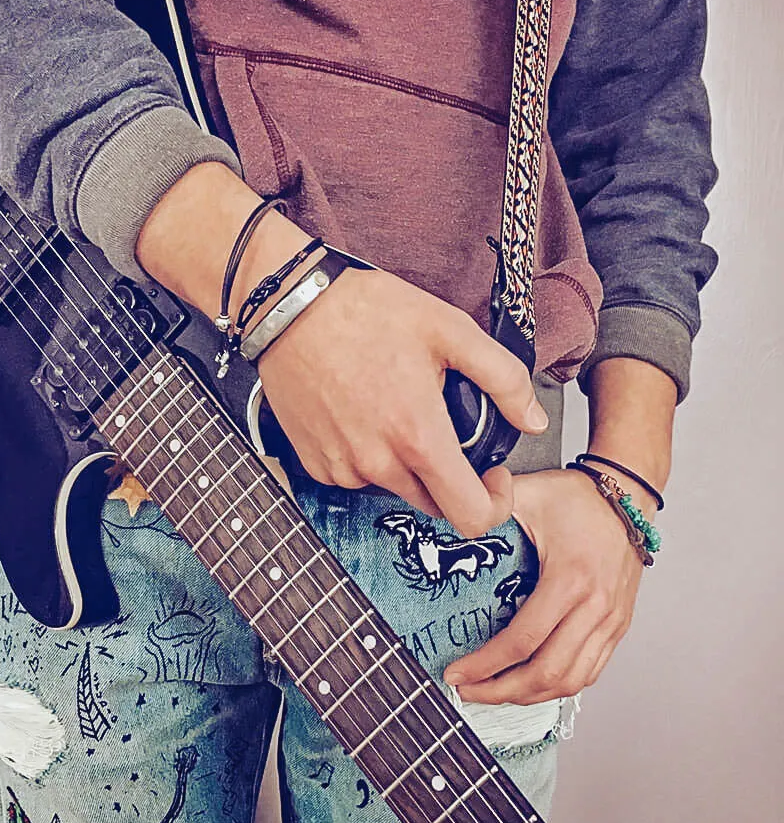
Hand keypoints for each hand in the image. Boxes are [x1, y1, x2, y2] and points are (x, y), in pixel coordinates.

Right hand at [137, 163, 549, 537]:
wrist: (289, 306)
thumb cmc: (365, 311)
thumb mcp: (449, 329)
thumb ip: (503, 379)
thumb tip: (534, 421)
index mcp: (417, 436)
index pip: (470, 516)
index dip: (494, 504)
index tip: (491, 476)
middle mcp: (377, 463)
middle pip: (433, 505)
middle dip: (450, 479)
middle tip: (443, 431)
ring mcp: (340, 467)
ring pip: (392, 488)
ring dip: (406, 465)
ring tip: (396, 410)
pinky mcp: (313, 462)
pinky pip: (355, 477)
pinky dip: (367, 457)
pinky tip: (362, 414)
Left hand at [442, 467, 648, 702]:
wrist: (626, 496)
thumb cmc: (578, 497)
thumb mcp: (528, 493)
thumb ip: (489, 504)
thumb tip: (453, 511)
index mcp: (569, 580)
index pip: (522, 640)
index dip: (486, 665)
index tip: (456, 673)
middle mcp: (595, 608)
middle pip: (546, 672)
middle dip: (501, 690)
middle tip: (467, 691)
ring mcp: (610, 622)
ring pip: (571, 681)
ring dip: (529, 696)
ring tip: (494, 691)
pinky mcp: (617, 626)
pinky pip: (590, 672)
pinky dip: (558, 686)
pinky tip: (531, 683)